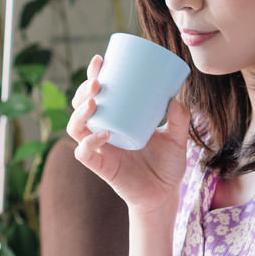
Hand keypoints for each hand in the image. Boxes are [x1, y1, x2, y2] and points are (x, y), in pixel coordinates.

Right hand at [66, 54, 189, 217]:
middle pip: (81, 107)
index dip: (93, 76)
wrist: (165, 195)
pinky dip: (89, 142)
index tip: (100, 60)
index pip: (98, 94)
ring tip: (94, 102)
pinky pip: (84, 154)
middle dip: (84, 90)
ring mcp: (100, 150)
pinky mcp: (101, 167)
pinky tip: (102, 134)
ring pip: (76, 128)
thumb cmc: (167, 165)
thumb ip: (179, 119)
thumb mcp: (177, 138)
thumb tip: (174, 99)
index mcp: (116, 120)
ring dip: (80, 113)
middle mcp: (103, 132)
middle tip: (98, 81)